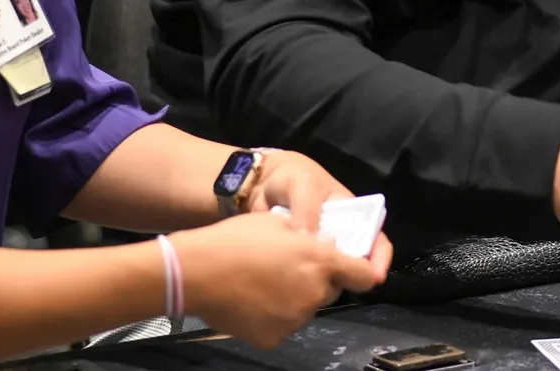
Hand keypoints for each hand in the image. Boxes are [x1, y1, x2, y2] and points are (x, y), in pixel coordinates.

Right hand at [170, 212, 382, 347]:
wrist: (197, 271)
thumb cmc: (238, 238)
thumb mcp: (279, 221)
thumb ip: (309, 235)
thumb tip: (324, 244)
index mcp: (320, 260)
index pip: (363, 274)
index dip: (362, 271)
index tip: (358, 271)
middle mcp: (314, 292)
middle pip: (330, 290)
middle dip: (318, 280)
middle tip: (289, 269)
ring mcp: (295, 319)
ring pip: (305, 308)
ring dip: (295, 298)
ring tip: (264, 284)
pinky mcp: (275, 338)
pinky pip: (283, 326)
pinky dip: (273, 317)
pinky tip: (252, 302)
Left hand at [246, 151, 393, 283]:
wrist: (261, 182)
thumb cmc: (292, 177)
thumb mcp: (303, 185)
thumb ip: (307, 208)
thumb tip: (308, 240)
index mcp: (351, 216)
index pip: (375, 240)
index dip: (379, 258)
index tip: (374, 277)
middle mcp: (339, 236)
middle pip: (355, 262)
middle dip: (351, 275)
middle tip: (336, 285)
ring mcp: (319, 249)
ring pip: (331, 272)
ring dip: (326, 280)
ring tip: (312, 286)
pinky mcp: (299, 259)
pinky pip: (306, 275)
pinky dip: (302, 281)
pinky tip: (292, 283)